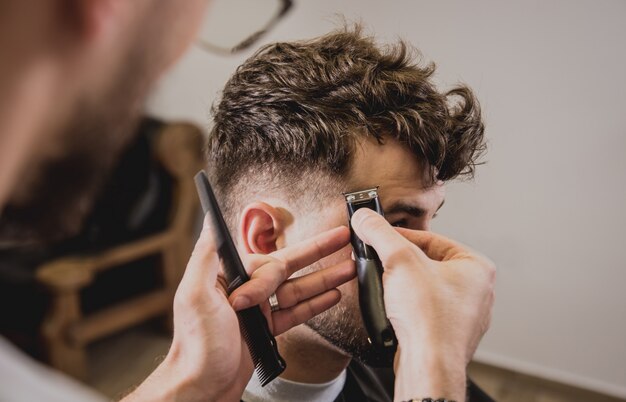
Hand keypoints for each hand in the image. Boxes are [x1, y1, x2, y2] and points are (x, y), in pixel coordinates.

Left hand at [123, 216, 352, 401]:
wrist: (203, 387)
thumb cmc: (196, 345)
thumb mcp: (196, 294)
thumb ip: (207, 255)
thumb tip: (210, 220)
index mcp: (228, 277)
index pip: (265, 264)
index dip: (279, 270)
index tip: (279, 281)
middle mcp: (245, 290)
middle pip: (288, 266)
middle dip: (317, 251)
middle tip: (342, 236)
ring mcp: (257, 310)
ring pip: (297, 289)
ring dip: (325, 278)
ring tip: (351, 267)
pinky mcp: (266, 330)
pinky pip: (295, 312)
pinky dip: (315, 303)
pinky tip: (334, 294)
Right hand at [351, 208, 494, 401]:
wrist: (427, 366)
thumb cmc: (429, 318)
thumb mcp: (399, 260)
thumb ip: (380, 233)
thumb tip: (365, 217)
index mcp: (476, 267)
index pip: (431, 238)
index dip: (400, 236)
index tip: (379, 236)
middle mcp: (476, 291)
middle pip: (426, 263)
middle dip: (400, 263)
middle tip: (380, 263)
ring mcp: (463, 315)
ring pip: (424, 288)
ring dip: (401, 286)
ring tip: (386, 288)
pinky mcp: (447, 334)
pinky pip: (423, 311)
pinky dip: (406, 308)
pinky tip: (393, 311)